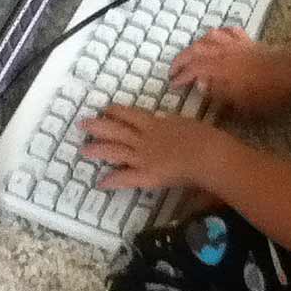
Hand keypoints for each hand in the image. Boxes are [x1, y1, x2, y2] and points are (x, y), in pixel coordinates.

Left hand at [78, 105, 224, 189]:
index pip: (131, 115)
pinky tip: (101, 183)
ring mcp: (144, 157)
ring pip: (116, 151)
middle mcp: (145, 138)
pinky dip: (113, 180)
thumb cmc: (204, 136)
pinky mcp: (147, 175)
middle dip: (99, 126)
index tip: (106, 108)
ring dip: (98, 150)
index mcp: (156, 123)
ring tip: (83, 150)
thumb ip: (170, 124)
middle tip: (82, 123)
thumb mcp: (185, 123)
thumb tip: (164, 122)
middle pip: (117, 130)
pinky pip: (126, 178)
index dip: (117, 111)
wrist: (208, 153)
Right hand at [170, 27, 290, 116]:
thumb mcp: (242, 104)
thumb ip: (218, 94)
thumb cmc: (268, 94)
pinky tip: (217, 37)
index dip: (180, 76)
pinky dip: (219, 33)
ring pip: (210, 37)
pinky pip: (229, 31)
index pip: (193, 69)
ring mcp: (236, 44)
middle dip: (182, 59)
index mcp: (220, 69)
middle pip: (196, 49)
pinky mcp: (248, 41)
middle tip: (174, 70)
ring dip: (197, 44)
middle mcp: (224, 53)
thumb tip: (201, 85)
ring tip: (191, 54)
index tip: (172, 84)